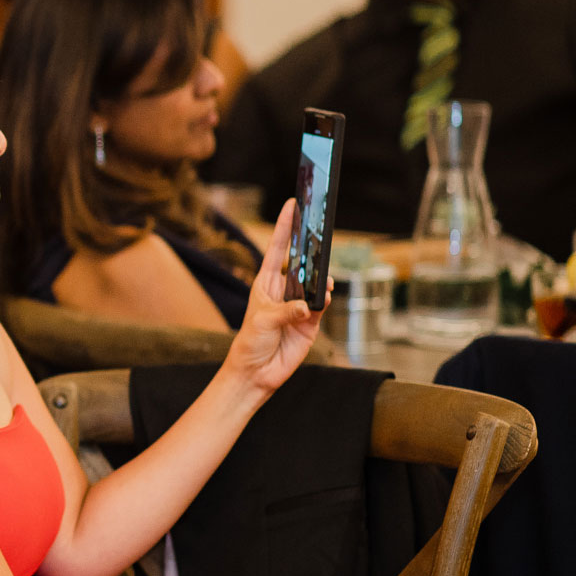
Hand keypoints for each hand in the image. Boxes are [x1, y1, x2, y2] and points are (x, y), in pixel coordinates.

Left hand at [222, 199, 327, 394]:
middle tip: (322, 232)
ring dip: (321, 278)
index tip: (293, 204)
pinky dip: (325, 300)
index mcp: (266, 282)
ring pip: (317, 283)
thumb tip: (308, 305)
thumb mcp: (263, 321)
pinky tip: (323, 298)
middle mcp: (284, 290)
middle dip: (312, 248)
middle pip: (303, 262)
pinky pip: (322, 304)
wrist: (257, 372)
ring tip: (322, 279)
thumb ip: (287, 310)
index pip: (278, 249)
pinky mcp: (311, 322)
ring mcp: (299, 305)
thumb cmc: (250, 341)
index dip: (286, 227)